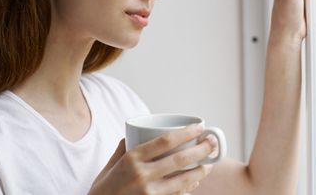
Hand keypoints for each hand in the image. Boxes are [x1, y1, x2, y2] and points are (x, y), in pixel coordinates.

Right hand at [89, 124, 215, 194]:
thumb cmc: (103, 189)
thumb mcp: (110, 165)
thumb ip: (123, 148)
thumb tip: (135, 133)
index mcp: (132, 158)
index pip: (165, 141)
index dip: (186, 133)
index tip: (199, 127)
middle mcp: (142, 175)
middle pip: (179, 159)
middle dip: (201, 150)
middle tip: (212, 143)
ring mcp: (149, 193)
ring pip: (183, 180)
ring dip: (200, 171)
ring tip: (209, 164)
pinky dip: (188, 189)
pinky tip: (195, 182)